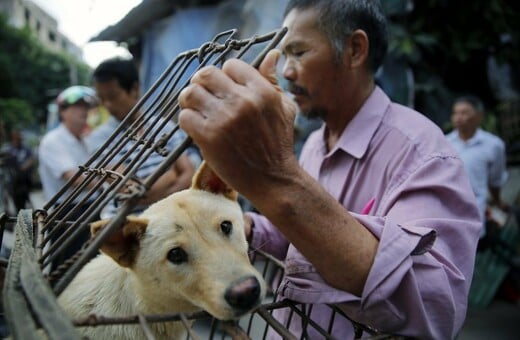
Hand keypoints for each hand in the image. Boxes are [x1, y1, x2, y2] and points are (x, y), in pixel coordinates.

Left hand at [179, 50, 298, 199]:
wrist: (273, 180)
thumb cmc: (278, 143)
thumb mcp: (284, 108)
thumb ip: (273, 81)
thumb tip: (272, 54)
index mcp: (262, 91)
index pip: (230, 65)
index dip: (225, 76)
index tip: (225, 89)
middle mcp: (242, 101)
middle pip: (205, 74)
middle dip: (202, 84)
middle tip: (205, 97)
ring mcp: (224, 119)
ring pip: (190, 93)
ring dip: (190, 101)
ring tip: (197, 111)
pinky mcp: (209, 137)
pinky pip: (184, 117)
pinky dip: (187, 122)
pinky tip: (197, 128)